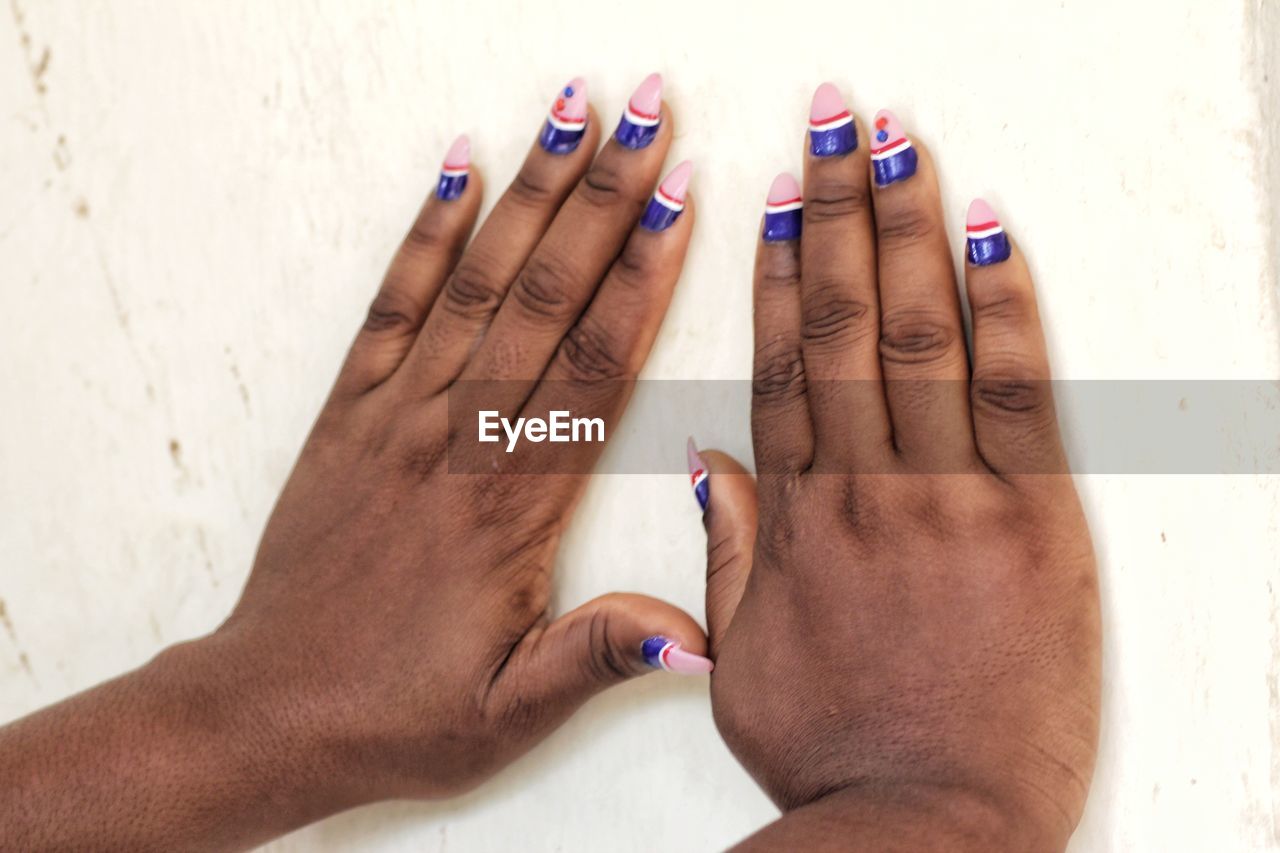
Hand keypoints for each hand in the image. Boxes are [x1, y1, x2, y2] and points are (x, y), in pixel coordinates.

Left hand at [1, 74, 709, 849]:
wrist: (273, 706)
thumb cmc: (400, 710)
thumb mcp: (511, 711)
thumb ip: (598, 656)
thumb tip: (696, 633)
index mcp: (507, 507)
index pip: (591, 366)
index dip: (641, 275)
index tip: (681, 197)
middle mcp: (454, 442)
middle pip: (543, 298)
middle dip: (601, 197)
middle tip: (645, 113)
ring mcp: (396, 418)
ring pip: (474, 284)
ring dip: (528, 193)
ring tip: (571, 111)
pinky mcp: (349, 413)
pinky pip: (389, 308)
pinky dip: (423, 234)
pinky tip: (458, 172)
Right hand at [694, 88, 1100, 849]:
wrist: (931, 828)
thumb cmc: (836, 753)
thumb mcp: (744, 662)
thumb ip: (730, 553)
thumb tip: (713, 462)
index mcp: (796, 523)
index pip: (780, 366)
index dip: (775, 272)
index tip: (770, 197)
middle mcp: (866, 492)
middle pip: (844, 324)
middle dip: (837, 208)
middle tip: (831, 121)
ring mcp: (951, 500)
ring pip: (919, 337)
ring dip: (907, 229)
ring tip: (896, 144)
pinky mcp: (1032, 523)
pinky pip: (1018, 395)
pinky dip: (1003, 308)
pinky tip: (990, 235)